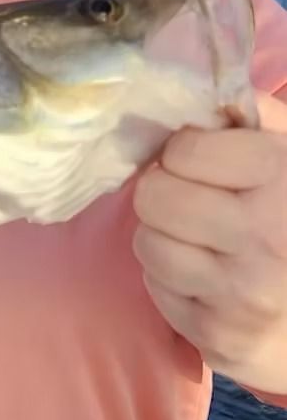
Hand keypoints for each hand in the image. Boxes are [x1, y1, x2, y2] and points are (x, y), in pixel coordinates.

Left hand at [133, 111, 286, 394]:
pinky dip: (173, 282)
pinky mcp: (223, 341)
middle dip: (168, 193)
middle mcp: (264, 239)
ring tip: (204, 241)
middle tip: (197, 201)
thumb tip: (197, 78)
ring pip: (148, 244)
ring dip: (166, 238)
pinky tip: (210, 278)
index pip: (183, 149)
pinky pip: (157, 291)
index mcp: (282, 180)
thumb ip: (256, 113)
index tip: (207, 163)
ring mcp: (243, 296)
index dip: (186, 152)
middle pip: (154, 196)